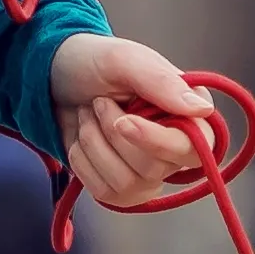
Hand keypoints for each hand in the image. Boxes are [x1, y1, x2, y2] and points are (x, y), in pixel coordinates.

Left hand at [50, 31, 245, 217]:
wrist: (52, 78)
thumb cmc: (93, 63)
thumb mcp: (124, 60)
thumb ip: (161, 82)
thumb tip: (202, 110)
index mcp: (189, 112)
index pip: (192, 147)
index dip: (157, 141)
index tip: (124, 121)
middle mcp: (175, 146)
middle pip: (154, 168)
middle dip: (113, 133)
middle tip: (99, 102)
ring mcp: (149, 172)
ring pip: (127, 183)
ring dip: (94, 144)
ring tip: (89, 116)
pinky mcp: (122, 188)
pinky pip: (104, 193)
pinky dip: (83, 162)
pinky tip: (83, 138)